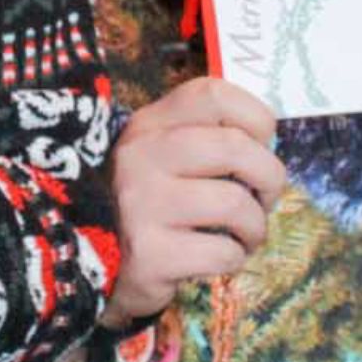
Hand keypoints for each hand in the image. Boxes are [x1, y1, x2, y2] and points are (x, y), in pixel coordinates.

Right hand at [108, 76, 283, 323]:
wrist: (91, 266)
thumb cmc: (146, 207)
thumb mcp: (161, 158)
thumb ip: (205, 138)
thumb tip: (270, 142)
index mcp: (148, 124)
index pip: (213, 95)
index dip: (255, 116)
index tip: (262, 144)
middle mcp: (140, 156)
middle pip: (234, 146)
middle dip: (269, 176)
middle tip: (265, 198)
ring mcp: (141, 205)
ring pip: (235, 204)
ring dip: (255, 225)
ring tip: (245, 235)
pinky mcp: (149, 254)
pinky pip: (222, 251)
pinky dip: (235, 258)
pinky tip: (222, 257)